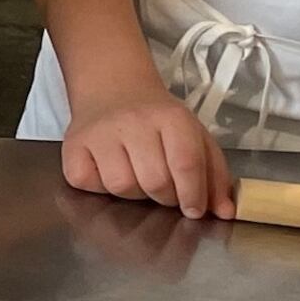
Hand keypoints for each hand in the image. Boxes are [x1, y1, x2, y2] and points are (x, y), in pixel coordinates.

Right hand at [59, 79, 231, 217]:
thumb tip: (226, 212)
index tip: (194, 210)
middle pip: (155, 181)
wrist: (112, 87)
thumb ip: (214, 175)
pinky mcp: (73, 145)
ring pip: (122, 186)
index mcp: (171, 117)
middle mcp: (132, 121)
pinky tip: (108, 171)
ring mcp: (99, 132)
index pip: (186, 164)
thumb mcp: (195, 136)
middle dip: (165, 197)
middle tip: (165, 190)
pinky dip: (100, 187)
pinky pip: (89, 183)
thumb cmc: (157, 120)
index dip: (193, 195)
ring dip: (133, 193)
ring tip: (136, 176)